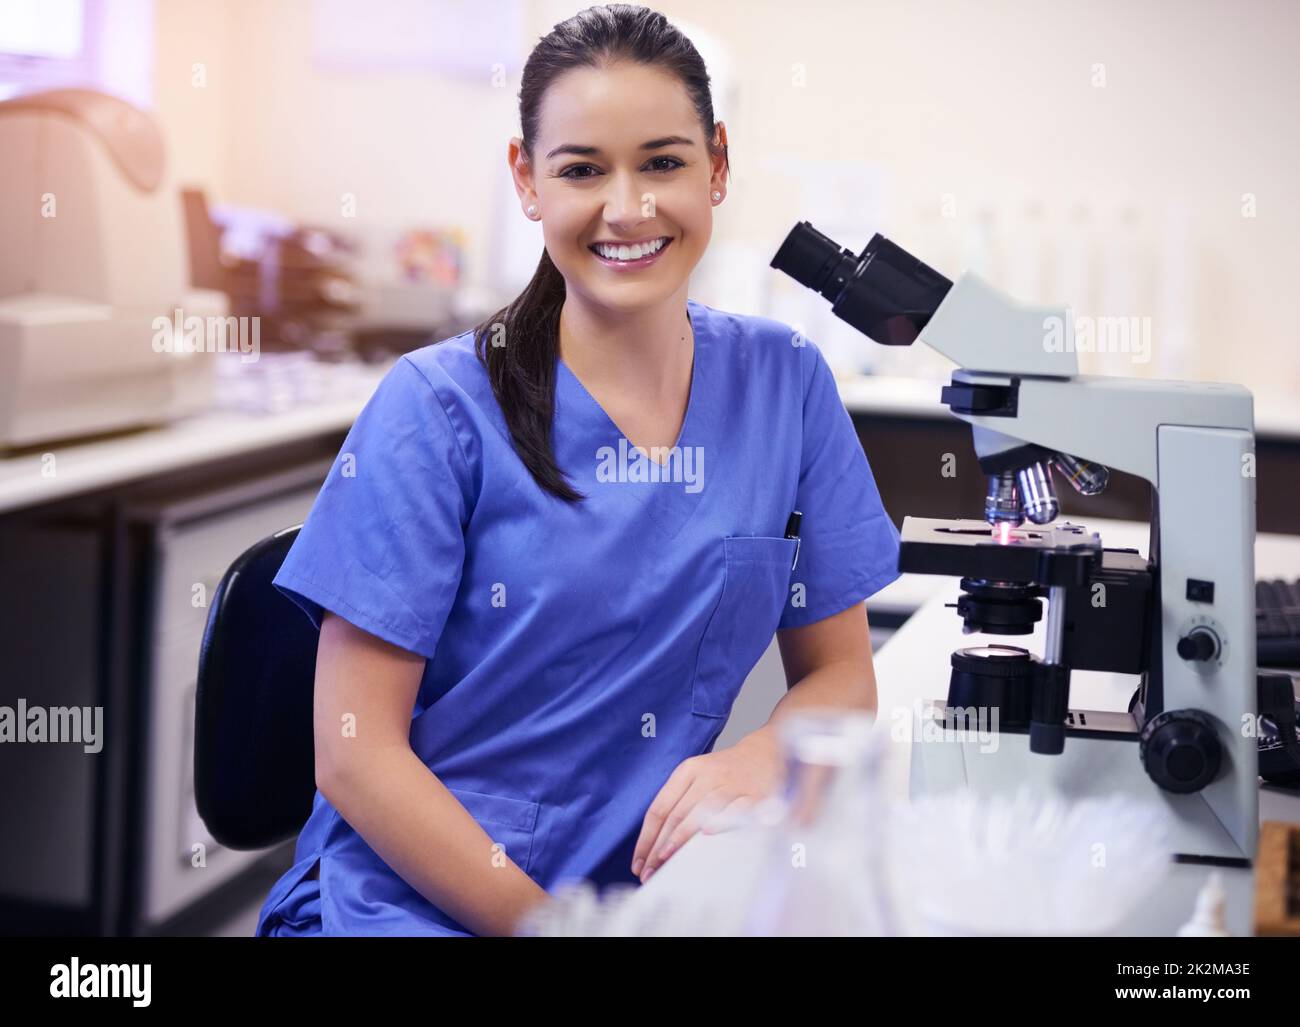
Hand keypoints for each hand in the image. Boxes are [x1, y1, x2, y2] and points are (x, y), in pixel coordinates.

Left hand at [631, 729, 784, 882]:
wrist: (766, 752)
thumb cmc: (726, 773)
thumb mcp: (697, 777)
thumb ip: (678, 803)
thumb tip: (655, 844)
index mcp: (688, 771)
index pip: (659, 808)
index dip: (646, 837)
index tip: (639, 862)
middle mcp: (707, 776)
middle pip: (676, 814)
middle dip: (659, 846)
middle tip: (649, 871)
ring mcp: (731, 785)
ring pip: (701, 810)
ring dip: (682, 836)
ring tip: (667, 858)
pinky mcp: (754, 794)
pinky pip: (735, 809)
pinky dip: (722, 821)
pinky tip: (709, 835)